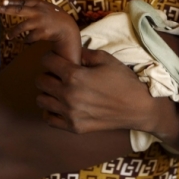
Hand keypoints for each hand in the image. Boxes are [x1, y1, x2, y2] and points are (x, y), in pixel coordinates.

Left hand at [0, 0, 77, 42]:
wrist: (67, 28)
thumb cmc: (56, 18)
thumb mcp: (47, 8)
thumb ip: (35, 6)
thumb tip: (18, 5)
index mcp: (40, 4)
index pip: (23, 2)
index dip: (13, 2)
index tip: (3, 2)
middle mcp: (39, 12)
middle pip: (19, 10)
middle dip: (6, 9)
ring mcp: (40, 22)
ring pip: (21, 27)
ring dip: (13, 32)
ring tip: (8, 37)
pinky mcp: (42, 32)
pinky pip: (29, 37)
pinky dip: (27, 40)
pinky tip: (26, 41)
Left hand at [35, 48, 178, 138]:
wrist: (138, 108)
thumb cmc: (123, 81)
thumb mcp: (106, 59)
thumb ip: (84, 53)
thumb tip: (71, 52)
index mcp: (75, 76)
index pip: (47, 61)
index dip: (51, 57)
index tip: (57, 59)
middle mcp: (68, 95)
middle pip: (40, 81)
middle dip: (47, 74)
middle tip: (58, 74)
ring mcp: (70, 113)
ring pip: (41, 100)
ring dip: (48, 92)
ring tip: (60, 89)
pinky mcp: (73, 127)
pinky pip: (49, 118)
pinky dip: (52, 110)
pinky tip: (62, 105)